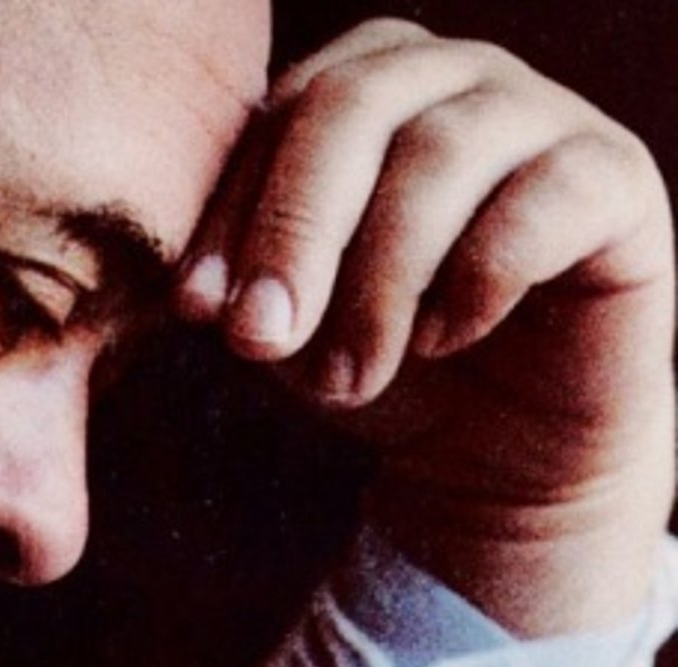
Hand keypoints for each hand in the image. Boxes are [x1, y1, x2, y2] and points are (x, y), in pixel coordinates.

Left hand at [176, 19, 675, 635]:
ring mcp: (542, 115)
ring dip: (377, 282)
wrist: (491, 447)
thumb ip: (240, 281)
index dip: (230, 214)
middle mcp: (450, 75)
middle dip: (291, 232)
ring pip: (440, 156)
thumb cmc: (374, 358)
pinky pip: (540, 204)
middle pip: (351, 109)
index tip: (197, 311)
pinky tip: (443, 342)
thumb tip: (200, 292)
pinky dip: (475, 283)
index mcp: (357, 83)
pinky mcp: (614, 179)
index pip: (277, 115)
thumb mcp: (286, 319)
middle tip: (257, 339)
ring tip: (347, 376)